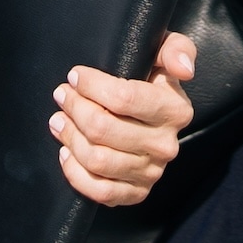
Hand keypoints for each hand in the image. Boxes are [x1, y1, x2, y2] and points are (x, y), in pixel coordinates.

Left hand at [52, 31, 196, 206]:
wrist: (149, 113)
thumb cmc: (152, 77)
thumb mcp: (165, 53)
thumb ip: (176, 49)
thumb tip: (184, 69)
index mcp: (175, 110)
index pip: (124, 98)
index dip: (92, 86)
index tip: (76, 75)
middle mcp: (166, 145)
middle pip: (103, 129)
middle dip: (75, 108)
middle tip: (62, 94)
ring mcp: (151, 172)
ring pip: (97, 159)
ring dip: (70, 136)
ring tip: (59, 119)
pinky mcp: (136, 192)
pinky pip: (100, 191)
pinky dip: (75, 172)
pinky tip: (66, 151)